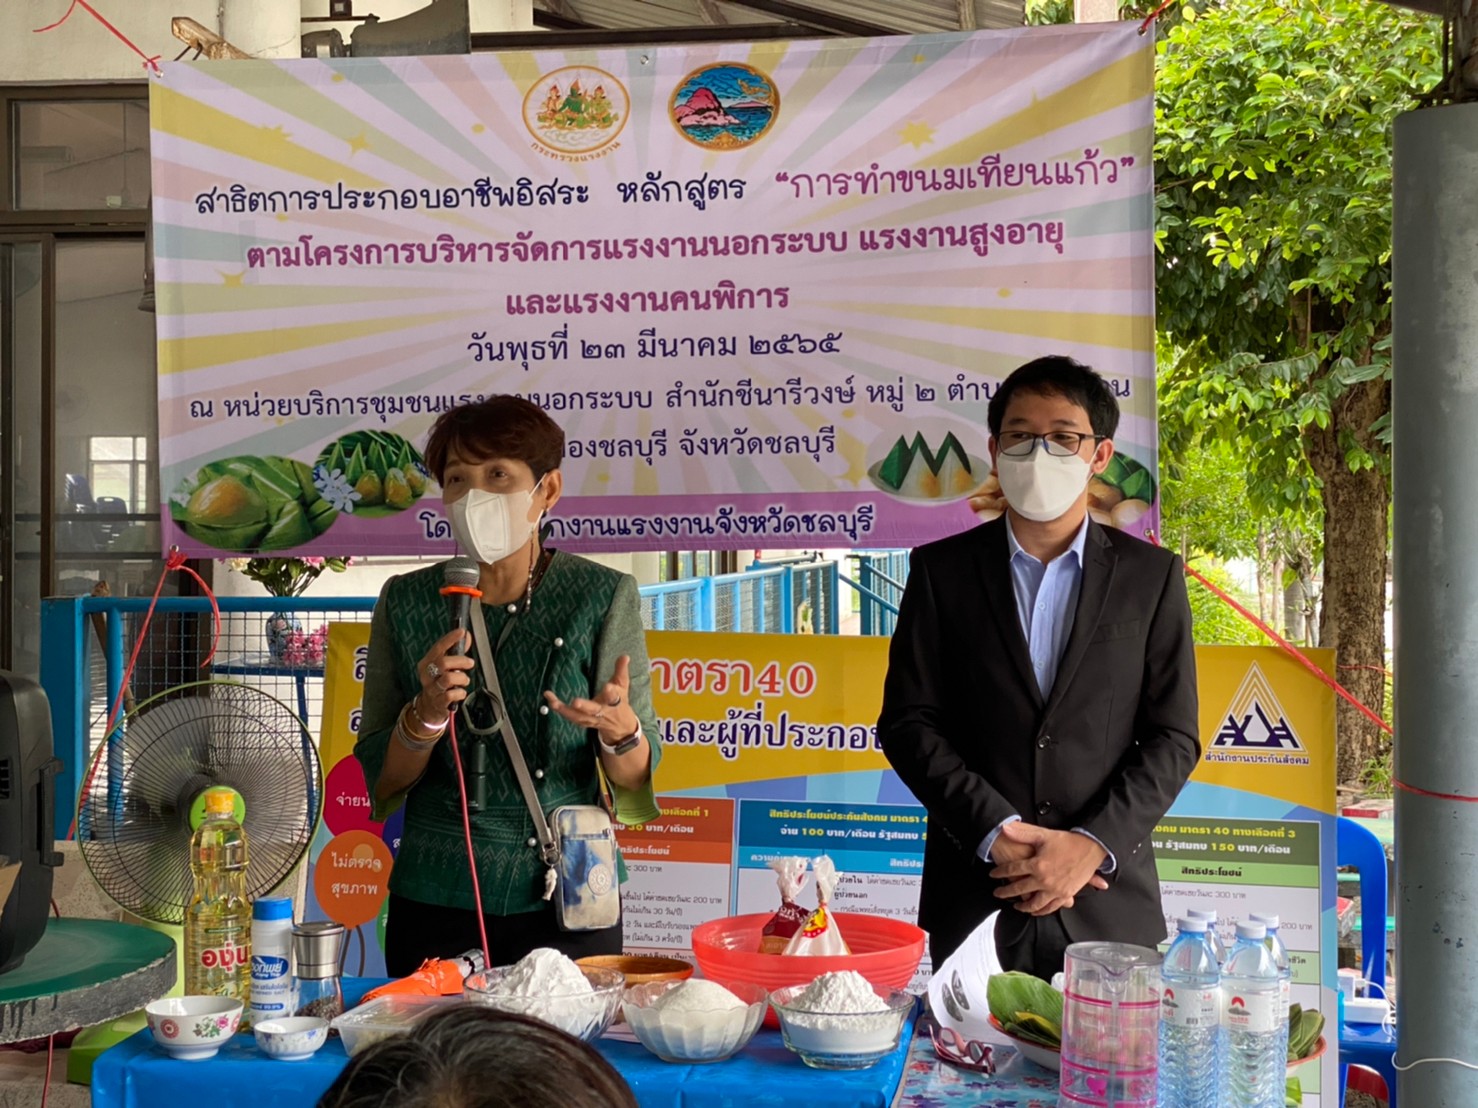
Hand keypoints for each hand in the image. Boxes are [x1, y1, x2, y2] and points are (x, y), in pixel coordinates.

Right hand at [415, 629, 473, 723]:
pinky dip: (460, 692)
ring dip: (462, 678)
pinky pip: (452, 695)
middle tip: (469, 663)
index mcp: (426, 663)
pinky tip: (460, 692)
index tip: (462, 632)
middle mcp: (427, 675)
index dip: (451, 638)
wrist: (430, 706)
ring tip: (464, 680)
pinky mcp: (438, 702)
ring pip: (448, 678)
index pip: (438, 647)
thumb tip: (466, 637)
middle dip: (461, 661)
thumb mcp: (444, 667)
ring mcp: (431, 689)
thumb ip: (455, 652)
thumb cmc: (439, 682)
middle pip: (443, 662)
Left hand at [544, 655, 639, 749]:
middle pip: (594, 710)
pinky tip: (551, 702)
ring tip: (553, 702)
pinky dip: (561, 711)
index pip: (614, 697)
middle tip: (575, 702)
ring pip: (578, 717)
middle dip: (585, 707)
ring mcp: (592, 719)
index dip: (611, 692)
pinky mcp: (584, 722)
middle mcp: (603, 713)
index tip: (608, 686)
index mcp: (615, 703)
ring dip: (565, 710)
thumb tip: (624, 656)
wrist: (621, 727)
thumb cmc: (620, 703)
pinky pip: (571, 718)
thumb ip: (621, 670)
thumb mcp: (623, 686)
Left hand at [990, 823, 1109, 916]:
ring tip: (1016, 906)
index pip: (1012, 870)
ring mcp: (1055, 889)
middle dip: (1006, 892)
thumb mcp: (1043, 835)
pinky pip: (1051, 907)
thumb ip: (1022, 833)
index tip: (993, 874)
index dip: (1000, 872)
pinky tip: (1036, 910)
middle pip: (1019, 890)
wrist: (1090, 848)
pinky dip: (1042, 910)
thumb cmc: (1067, 841)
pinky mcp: (1066, 894)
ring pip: (1035, 904)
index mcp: (1037, 864)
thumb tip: (1005, 828)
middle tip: (998, 893)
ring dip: (1023, 907)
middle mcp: (1045, 880)